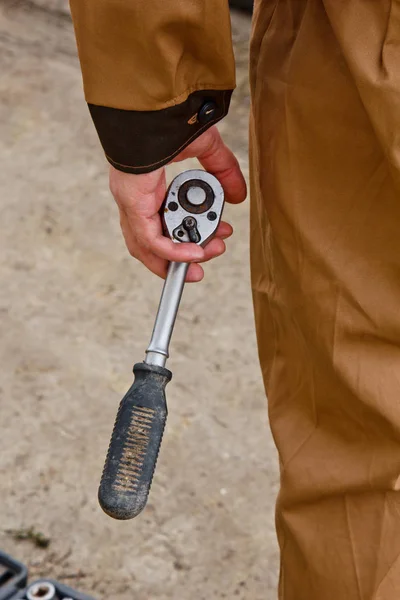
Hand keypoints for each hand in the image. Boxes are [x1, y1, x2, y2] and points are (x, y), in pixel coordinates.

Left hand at [110, 126, 246, 281]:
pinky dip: (173, 252)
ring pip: (148, 247)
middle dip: (184, 254)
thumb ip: (223, 171)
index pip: (159, 222)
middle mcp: (135, 198)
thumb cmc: (170, 119)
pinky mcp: (133, 205)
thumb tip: (240, 196)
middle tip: (213, 253)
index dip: (186, 235)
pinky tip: (195, 255)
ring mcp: (131, 203)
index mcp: (146, 185)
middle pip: (152, 241)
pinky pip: (151, 240)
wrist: (153, 105)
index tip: (216, 237)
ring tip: (203, 263)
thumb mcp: (205, 148)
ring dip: (177, 260)